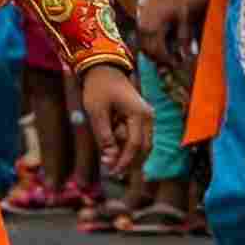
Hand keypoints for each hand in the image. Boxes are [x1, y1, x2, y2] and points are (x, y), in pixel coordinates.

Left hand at [82, 65, 152, 179]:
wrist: (104, 69)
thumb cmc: (98, 89)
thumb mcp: (96, 112)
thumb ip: (104, 136)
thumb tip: (109, 160)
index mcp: (140, 115)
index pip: (135, 145)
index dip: (124, 161)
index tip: (112, 172)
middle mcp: (148, 117)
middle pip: (144, 148)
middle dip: (130, 162)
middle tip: (114, 174)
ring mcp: (147, 117)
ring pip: (143, 144)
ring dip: (129, 155)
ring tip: (112, 165)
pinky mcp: (141, 117)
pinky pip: (138, 136)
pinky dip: (128, 146)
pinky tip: (114, 151)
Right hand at [137, 0, 185, 66]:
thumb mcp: (182, 18)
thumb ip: (184, 38)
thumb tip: (188, 56)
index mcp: (153, 28)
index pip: (158, 52)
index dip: (168, 60)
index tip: (179, 63)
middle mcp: (142, 29)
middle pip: (148, 52)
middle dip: (160, 60)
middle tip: (174, 62)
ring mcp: (138, 26)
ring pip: (143, 47)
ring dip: (154, 54)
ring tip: (169, 55)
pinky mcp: (138, 23)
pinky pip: (142, 40)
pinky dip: (150, 46)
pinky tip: (161, 45)